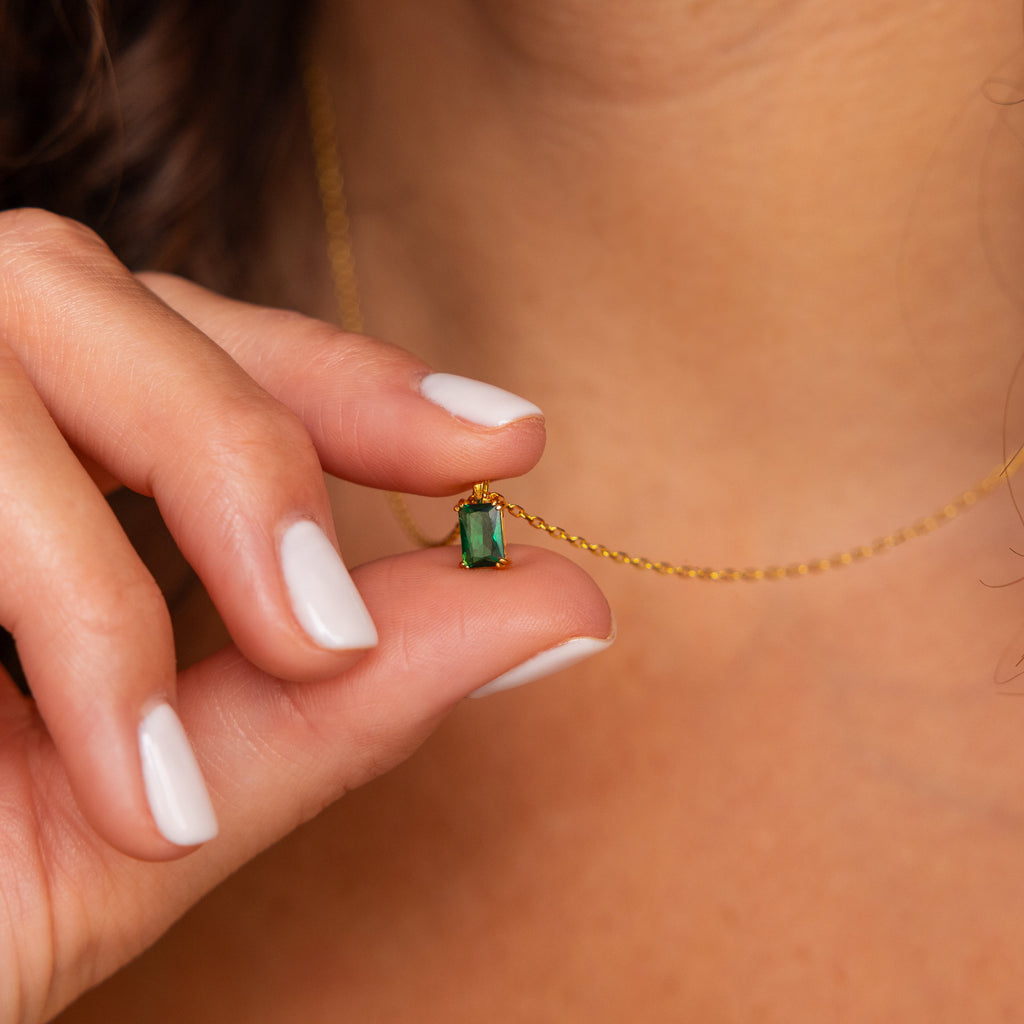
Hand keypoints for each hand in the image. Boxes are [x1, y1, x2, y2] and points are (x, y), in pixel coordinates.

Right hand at [0, 210, 611, 1021]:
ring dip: (105, 553)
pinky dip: (46, 585)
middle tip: (327, 625)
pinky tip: (91, 767)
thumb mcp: (135, 818)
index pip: (202, 345)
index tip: (504, 437)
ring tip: (161, 765)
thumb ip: (340, 708)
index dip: (348, 377)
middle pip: (89, 290)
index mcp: (22, 463)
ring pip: (6, 322)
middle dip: (238, 448)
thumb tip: (556, 609)